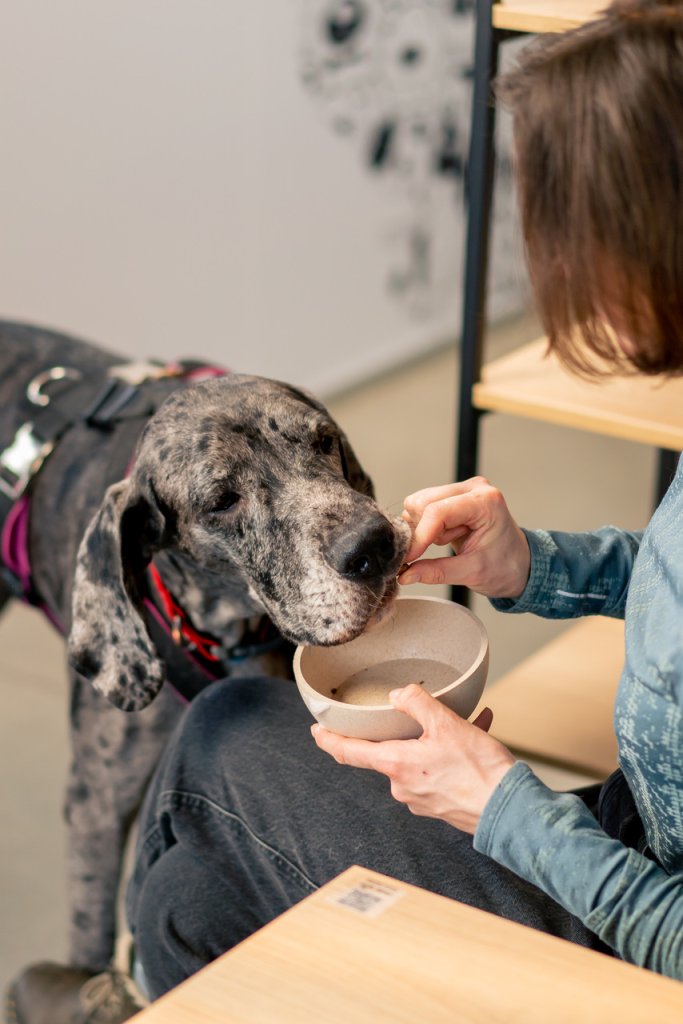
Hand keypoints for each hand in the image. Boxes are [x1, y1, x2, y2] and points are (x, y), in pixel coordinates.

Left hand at [312, 684, 515, 834]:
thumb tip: (398, 694)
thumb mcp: (447, 725)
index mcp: (396, 766)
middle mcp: (403, 787)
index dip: (330, 740)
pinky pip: (440, 772)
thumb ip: (417, 703)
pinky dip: (454, 754)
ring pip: (421, 759)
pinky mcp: (441, 806)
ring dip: (440, 740)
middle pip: (393, 752)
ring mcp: (422, 800)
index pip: (350, 753)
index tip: (317, 730)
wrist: (510, 811)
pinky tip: (479, 734)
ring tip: (470, 722)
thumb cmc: (479, 771)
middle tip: (432, 713)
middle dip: (411, 731)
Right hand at [399, 477, 529, 597]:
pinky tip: (445, 536)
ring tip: (449, 542)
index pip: (438, 511)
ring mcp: (462, 490)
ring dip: (424, 528)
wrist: (520, 564)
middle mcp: (473, 488)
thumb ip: (437, 572)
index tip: (408, 558)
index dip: (419, 536)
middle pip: (424, 502)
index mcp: (485, 502)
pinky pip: (423, 507)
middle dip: (422, 531)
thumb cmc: (506, 566)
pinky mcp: (453, 497)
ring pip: (419, 503)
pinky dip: (425, 526)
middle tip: (439, 550)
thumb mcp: (473, 573)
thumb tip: (406, 575)